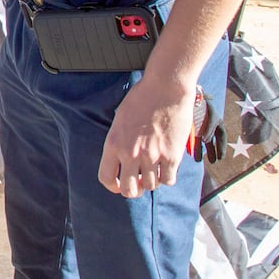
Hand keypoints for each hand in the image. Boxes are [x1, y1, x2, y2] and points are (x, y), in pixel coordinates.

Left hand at [98, 74, 195, 197]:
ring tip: (155, 168)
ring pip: (151, 186)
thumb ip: (120, 141)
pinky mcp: (171, 156)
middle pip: (129, 190)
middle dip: (134, 190)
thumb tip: (123, 160)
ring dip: (153, 180)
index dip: (113, 186)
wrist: (165, 88)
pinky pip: (168, 180)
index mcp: (114, 143)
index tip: (119, 185)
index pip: (106, 178)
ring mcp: (151, 156)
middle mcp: (131, 153)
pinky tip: (167, 166)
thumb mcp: (120, 119)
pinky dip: (168, 176)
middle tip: (140, 183)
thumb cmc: (142, 98)